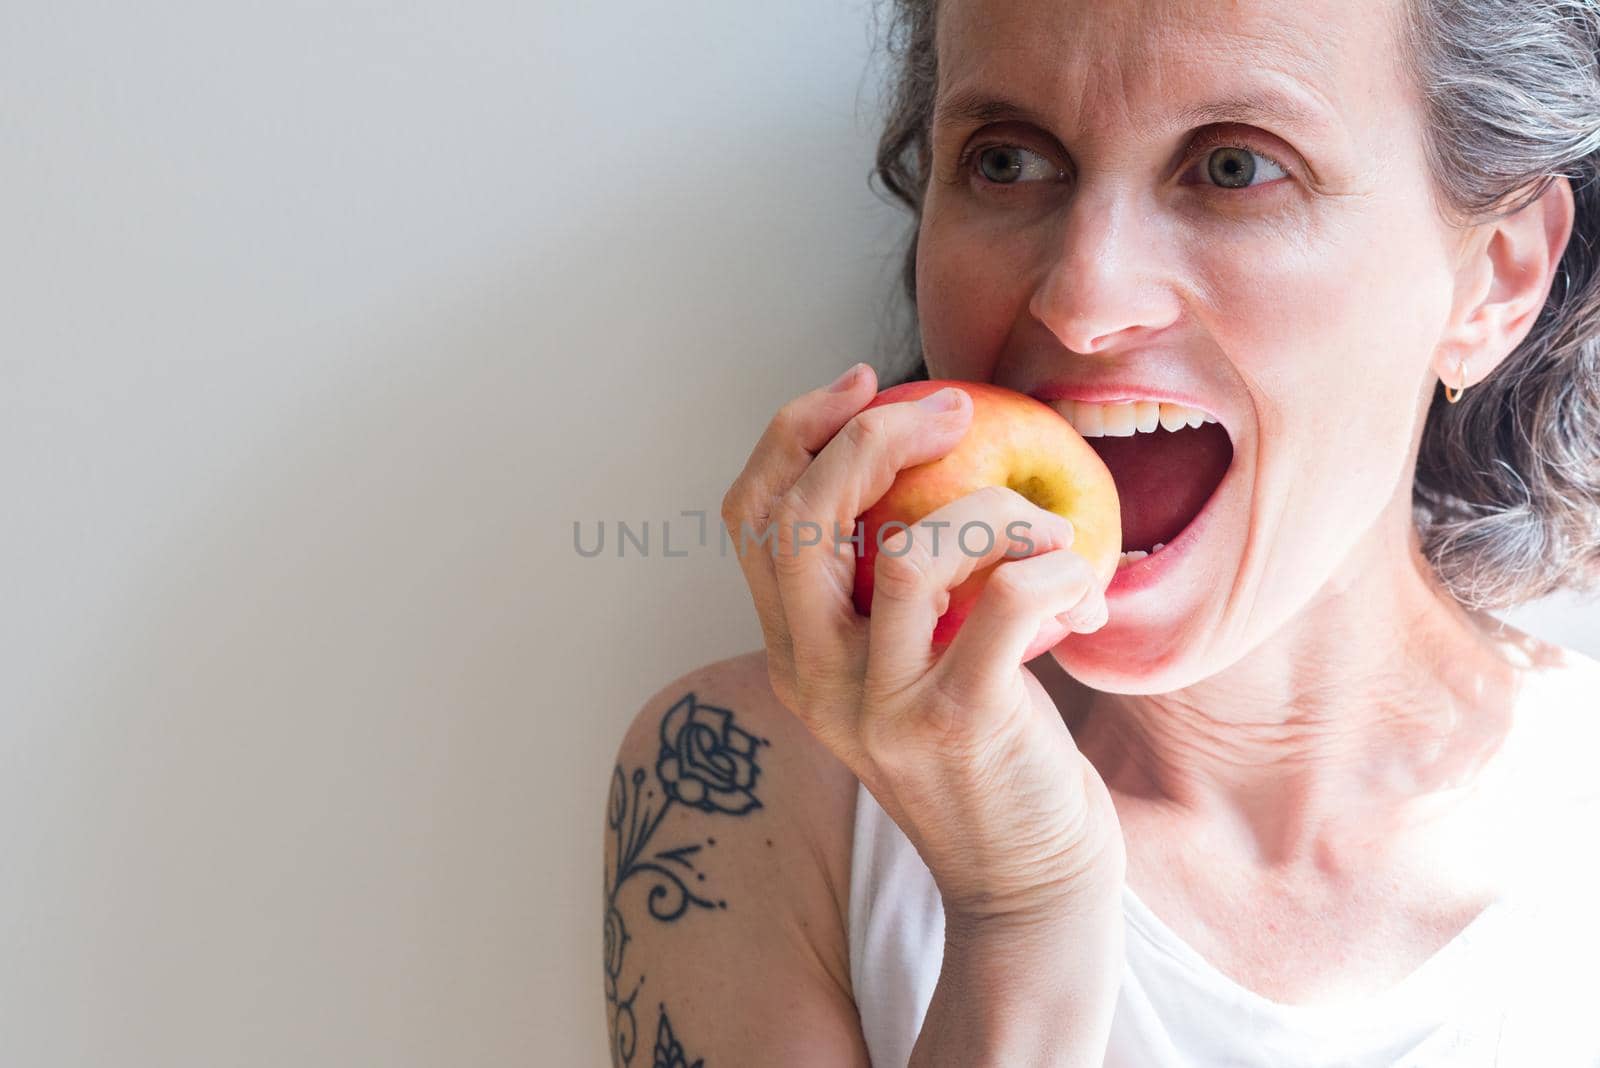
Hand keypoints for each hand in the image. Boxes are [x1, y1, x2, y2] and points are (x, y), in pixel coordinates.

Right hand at [720, 363, 1125, 926]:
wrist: (1026, 888)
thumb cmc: (983, 757)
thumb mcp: (907, 670)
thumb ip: (890, 591)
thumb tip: (932, 458)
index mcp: (794, 657)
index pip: (750, 518)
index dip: (793, 431)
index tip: (861, 385)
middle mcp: (816, 681)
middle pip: (800, 517)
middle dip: (874, 436)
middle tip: (954, 413)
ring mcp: (878, 708)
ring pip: (905, 548)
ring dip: (995, 509)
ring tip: (1046, 531)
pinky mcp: (955, 725)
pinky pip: (1002, 599)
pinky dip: (1048, 563)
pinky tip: (1076, 585)